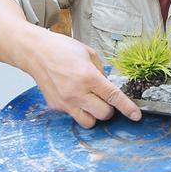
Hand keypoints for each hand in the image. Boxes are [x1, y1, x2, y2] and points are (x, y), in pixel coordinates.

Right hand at [24, 31, 141, 127]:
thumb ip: (102, 72)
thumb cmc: (61, 49)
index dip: (128, 108)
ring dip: (95, 114)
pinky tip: (75, 97)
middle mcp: (77, 92)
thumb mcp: (89, 53)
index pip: (113, 97)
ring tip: (91, 102)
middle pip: (104, 114)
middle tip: (104, 98)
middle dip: (109, 108)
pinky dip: (80, 111)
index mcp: (88, 76)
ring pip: (89, 122)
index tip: (136, 116)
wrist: (34, 52)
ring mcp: (65, 102)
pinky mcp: (56, 106)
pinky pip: (74, 116)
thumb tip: (109, 87)